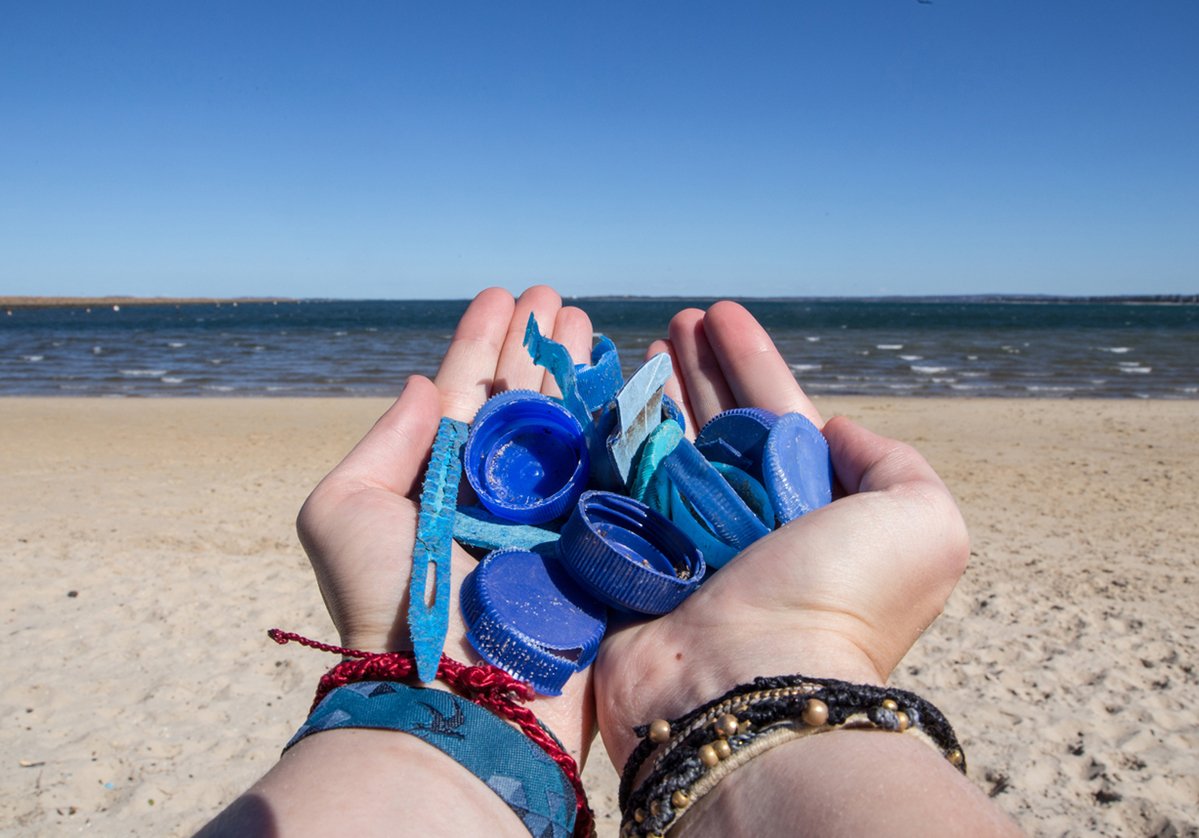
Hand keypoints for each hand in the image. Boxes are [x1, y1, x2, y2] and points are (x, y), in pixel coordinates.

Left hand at [294, 284, 597, 760]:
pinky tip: (630, 378)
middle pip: (525, 402)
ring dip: (578, 370)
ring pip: (570, 425)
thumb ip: (383, 443)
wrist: (455, 692)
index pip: (467, 394)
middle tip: (556, 297)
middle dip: (538, 346)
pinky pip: (613, 470)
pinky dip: (621, 422)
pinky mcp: (596, 543)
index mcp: (441, 480)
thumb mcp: (343, 511)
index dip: (483, 341)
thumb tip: (423, 384)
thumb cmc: (389, 602)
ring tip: (587, 321)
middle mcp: (497, 492)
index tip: (502, 294)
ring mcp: (550, 516)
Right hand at [593, 300, 970, 765]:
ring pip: (669, 451)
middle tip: (677, 321)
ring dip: (658, 396)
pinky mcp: (632, 563)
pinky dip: (615, 446)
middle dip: (702, 369)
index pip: (779, 416)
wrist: (749, 688)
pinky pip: (621, 489)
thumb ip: (892, 464)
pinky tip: (606, 403)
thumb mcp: (922, 522)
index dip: (751, 362)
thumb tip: (831, 434)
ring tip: (645, 345)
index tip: (722, 315)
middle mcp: (751, 524)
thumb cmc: (838, 601)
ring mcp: (686, 544)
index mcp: (813, 510)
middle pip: (720, 425)